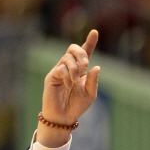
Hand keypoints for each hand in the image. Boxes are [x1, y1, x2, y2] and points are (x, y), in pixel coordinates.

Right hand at [38, 29, 99, 145]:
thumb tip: (97, 66)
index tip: (95, 32)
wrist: (64, 117)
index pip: (85, 52)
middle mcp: (70, 67)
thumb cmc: (77, 106)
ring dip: (74, 68)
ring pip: (66, 57)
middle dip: (81, 53)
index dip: (90, 42)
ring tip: (76, 82)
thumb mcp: (90, 94)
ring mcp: (59, 71)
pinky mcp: (51, 76)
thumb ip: (93, 81)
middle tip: (86, 64)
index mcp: (81, 70)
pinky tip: (69, 86)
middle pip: (73, 49)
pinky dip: (67, 77)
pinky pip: (60, 69)